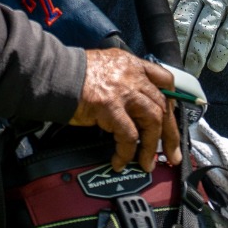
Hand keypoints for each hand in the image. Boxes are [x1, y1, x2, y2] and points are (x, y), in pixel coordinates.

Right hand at [70, 47, 181, 172]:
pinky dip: (127, 152)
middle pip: (162, 106)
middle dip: (170, 134)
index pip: (164, 79)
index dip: (171, 101)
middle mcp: (132, 76)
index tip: (171, 118)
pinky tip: (120, 161)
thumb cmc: (75, 72)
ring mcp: (124, 91)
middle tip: (172, 153)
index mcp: (132, 64)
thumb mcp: (106, 65)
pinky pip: (128, 136)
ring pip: (152, 121)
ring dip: (152, 146)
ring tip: (146, 163)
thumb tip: (132, 102)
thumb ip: (123, 78)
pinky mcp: (111, 107)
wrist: (55, 73)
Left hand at [165, 0, 227, 74]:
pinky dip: (221, 50)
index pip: (167, 6)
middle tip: (171, 66)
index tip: (157, 47)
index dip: (160, 28)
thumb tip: (169, 9)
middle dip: (176, 47)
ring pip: (204, 30)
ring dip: (196, 54)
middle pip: (182, 22)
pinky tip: (215, 65)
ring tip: (191, 72)